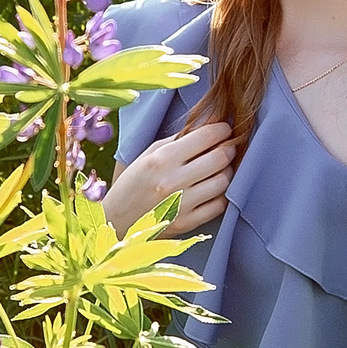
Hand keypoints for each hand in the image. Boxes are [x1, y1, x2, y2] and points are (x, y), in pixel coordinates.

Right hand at [103, 122, 235, 236]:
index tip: (224, 129)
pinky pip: (219, 205)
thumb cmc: (135, 181)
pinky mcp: (187, 223)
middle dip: (229, 148)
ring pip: (223, 182)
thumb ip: (179, 139)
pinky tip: (213, 189)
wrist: (118, 219)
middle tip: (227, 147)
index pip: (206, 137)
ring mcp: (181, 204)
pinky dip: (221, 195)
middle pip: (220, 158)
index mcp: (162, 158)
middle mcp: (172, 180)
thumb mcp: (150, 153)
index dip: (221, 130)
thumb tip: (210, 124)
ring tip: (219, 168)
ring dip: (227, 172)